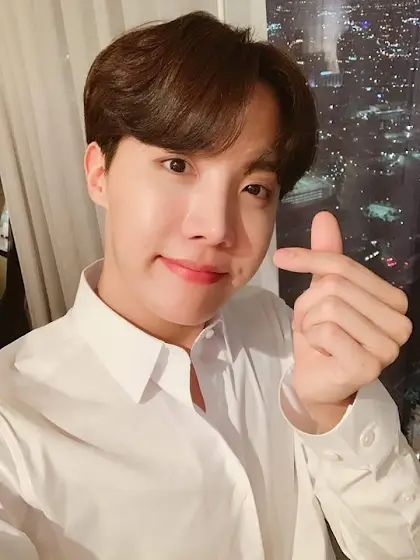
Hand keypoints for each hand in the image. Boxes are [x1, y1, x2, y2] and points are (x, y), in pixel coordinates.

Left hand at [274, 211, 412, 430]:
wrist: (316, 382)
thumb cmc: (323, 338)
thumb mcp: (321, 293)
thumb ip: (327, 258)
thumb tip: (324, 216)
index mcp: (393, 300)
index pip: (345, 266)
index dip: (309, 259)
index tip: (281, 257)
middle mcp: (400, 322)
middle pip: (335, 285)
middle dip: (307, 302)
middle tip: (308, 322)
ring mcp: (388, 347)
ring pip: (329, 306)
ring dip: (308, 321)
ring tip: (314, 336)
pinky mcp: (368, 365)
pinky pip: (325, 331)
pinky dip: (311, 337)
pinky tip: (319, 351)